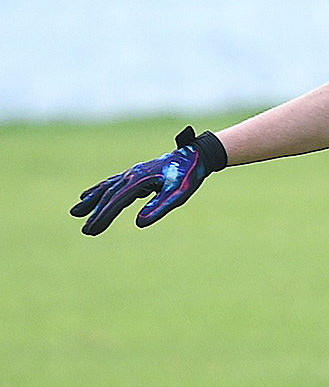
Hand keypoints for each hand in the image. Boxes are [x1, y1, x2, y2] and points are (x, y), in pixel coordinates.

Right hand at [70, 126, 226, 235]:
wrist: (195, 155)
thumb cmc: (188, 176)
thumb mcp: (178, 194)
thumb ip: (159, 207)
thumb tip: (140, 223)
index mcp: (141, 180)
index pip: (118, 201)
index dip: (104, 216)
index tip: (92, 230)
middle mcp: (133, 174)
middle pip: (110, 195)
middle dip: (96, 213)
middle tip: (86, 231)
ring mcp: (133, 172)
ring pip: (108, 187)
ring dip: (92, 200)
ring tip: (76, 212)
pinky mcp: (136, 173)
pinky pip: (113, 182)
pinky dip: (100, 189)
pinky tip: (89, 195)